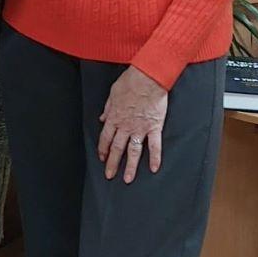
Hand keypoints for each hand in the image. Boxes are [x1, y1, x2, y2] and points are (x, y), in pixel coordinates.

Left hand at [98, 66, 168, 182]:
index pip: (105, 138)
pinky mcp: (154, 127)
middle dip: (112, 163)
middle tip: (109, 175)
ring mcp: (140, 128)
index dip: (103, 150)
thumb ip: (107, 108)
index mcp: (114, 118)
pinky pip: (154, 146)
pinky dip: (155, 158)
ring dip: (130, 166)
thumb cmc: (130, 82)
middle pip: (117, 148)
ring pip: (133, 151)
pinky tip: (154, 168)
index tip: (102, 158)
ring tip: (128, 179)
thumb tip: (102, 118)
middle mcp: (125, 126)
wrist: (147, 78)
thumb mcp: (112, 94)